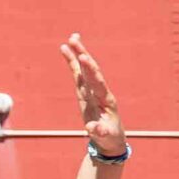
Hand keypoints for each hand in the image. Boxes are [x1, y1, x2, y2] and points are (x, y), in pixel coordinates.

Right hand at [61, 34, 127, 156]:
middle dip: (83, 55)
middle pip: (90, 71)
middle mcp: (100, 92)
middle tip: (75, 39)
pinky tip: (66, 51)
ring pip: (84, 70)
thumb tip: (91, 127)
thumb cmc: (109, 138)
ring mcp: (92, 91)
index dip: (91, 71)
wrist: (111, 140)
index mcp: (106, 101)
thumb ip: (99, 131)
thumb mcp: (105, 136)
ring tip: (72, 38)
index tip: (84, 58)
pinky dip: (72, 63)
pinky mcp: (85, 93)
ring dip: (78, 54)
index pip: (98, 83)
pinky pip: (78, 75)